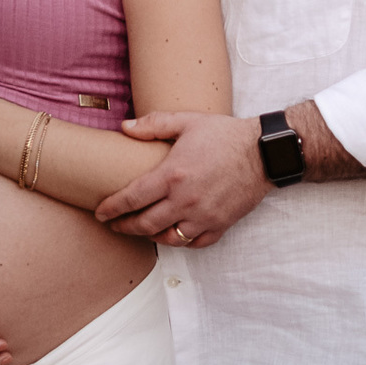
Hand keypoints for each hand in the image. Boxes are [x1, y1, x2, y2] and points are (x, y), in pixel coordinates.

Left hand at [94, 111, 267, 246]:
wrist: (264, 153)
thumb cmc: (225, 135)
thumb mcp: (187, 121)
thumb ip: (153, 124)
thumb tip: (124, 127)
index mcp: (172, 175)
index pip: (132, 199)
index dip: (112, 208)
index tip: (100, 212)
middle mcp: (185, 201)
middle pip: (144, 224)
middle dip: (124, 227)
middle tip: (113, 225)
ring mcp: (203, 217)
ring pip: (167, 238)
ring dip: (149, 235)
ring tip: (140, 229)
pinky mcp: (220, 226)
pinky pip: (194, 243)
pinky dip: (179, 241)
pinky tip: (172, 233)